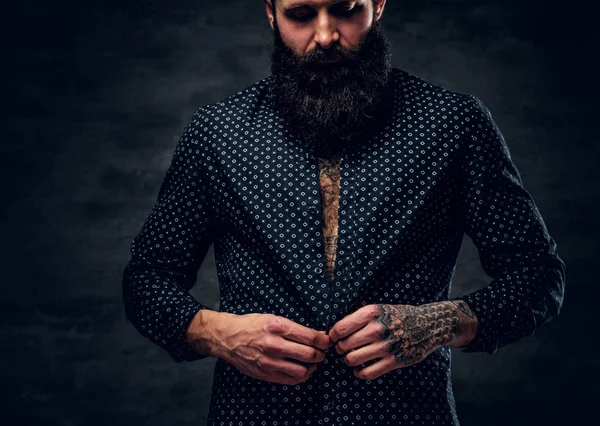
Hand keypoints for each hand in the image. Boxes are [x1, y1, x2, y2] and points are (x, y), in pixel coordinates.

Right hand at [214, 313, 330, 384]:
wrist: (228, 337)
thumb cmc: (252, 325)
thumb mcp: (273, 318)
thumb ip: (294, 328)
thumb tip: (317, 335)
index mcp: (278, 327)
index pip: (310, 337)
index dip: (324, 341)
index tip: (326, 341)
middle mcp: (274, 345)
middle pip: (309, 354)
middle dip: (321, 354)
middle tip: (321, 352)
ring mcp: (269, 361)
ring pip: (303, 370)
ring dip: (312, 367)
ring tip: (312, 362)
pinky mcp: (265, 374)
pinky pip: (291, 379)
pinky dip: (301, 376)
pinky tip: (302, 369)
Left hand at [328, 302, 464, 380]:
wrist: (428, 325)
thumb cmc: (398, 316)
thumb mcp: (379, 309)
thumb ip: (359, 318)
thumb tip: (335, 331)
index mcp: (372, 313)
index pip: (340, 328)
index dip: (333, 336)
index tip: (334, 338)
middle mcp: (377, 329)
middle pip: (344, 345)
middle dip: (340, 348)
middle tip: (343, 349)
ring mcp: (386, 346)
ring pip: (352, 359)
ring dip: (349, 361)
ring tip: (352, 358)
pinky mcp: (394, 361)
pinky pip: (367, 373)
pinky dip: (359, 373)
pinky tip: (360, 369)